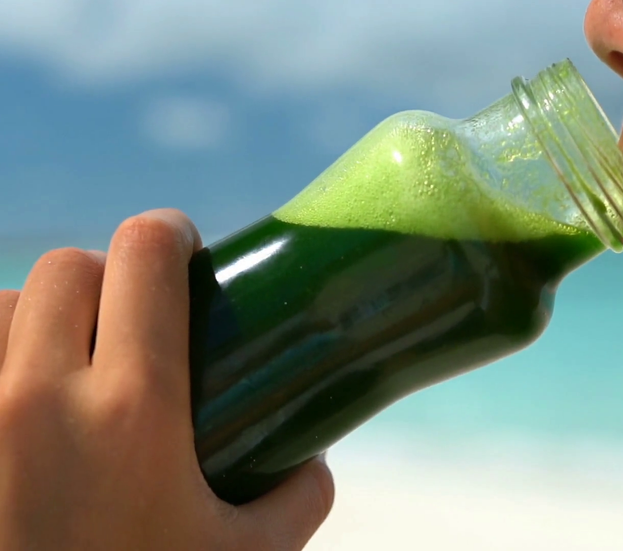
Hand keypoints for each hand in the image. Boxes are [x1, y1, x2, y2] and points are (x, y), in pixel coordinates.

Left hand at [0, 209, 334, 549]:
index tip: (184, 248)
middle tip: (136, 319)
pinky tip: (18, 392)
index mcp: (132, 410)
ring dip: (39, 314)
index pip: (144, 257)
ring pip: (1, 303)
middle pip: (71, 267)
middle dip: (111, 278)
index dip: (169, 234)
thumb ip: (297, 502)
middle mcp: (39, 395)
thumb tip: (316, 463)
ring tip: (68, 358)